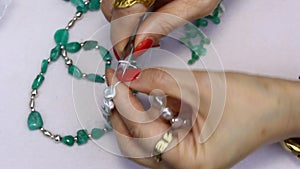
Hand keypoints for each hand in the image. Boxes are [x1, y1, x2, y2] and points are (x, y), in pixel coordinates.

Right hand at [101, 0, 219, 58]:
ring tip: (146, 24)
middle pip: (111, 6)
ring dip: (123, 16)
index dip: (121, 38)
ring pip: (112, 0)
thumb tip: (140, 43)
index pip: (123, 13)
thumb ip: (166, 22)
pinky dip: (128, 4)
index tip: (125, 53)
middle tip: (138, 42)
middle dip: (121, 28)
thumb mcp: (198, 3)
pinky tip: (146, 8)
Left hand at [106, 68, 299, 168]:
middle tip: (116, 84)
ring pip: (141, 142)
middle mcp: (183, 168)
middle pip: (134, 145)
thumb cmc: (252, 101)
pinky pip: (155, 136)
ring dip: (131, 116)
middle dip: (121, 113)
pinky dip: (146, 117)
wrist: (276, 106)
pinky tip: (144, 98)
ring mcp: (182, 160)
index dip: (124, 102)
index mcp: (190, 162)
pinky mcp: (183, 148)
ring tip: (127, 89)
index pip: (141, 132)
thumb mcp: (200, 86)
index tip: (115, 77)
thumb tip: (129, 77)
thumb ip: (160, 81)